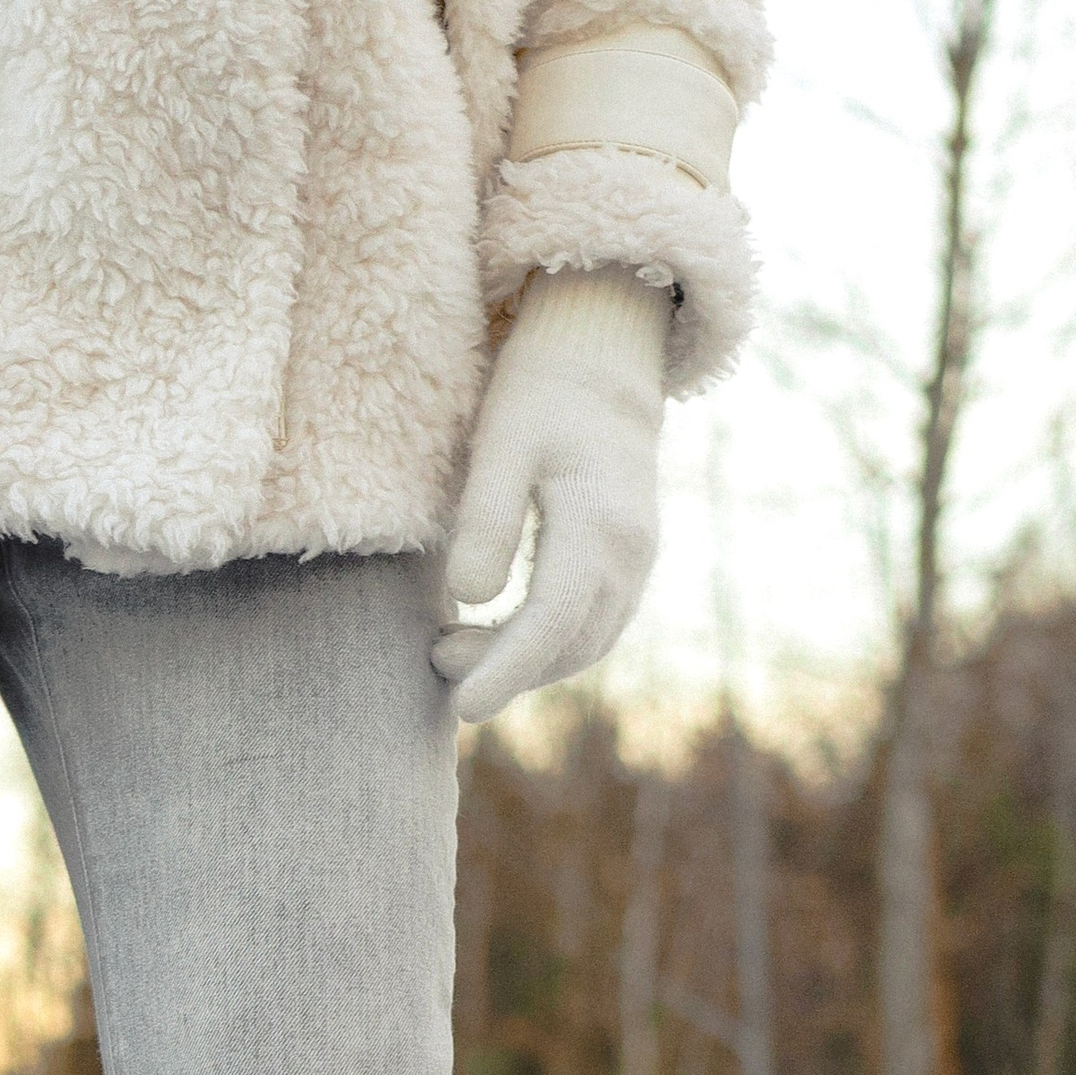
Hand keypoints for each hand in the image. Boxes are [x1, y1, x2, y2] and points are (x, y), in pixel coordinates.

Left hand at [433, 270, 670, 726]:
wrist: (602, 368)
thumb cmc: (539, 400)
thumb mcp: (501, 446)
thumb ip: (486, 520)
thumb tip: (470, 597)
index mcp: (598, 521)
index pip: (552, 619)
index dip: (506, 669)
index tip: (463, 707)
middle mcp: (630, 551)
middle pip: (569, 644)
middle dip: (504, 669)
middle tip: (437, 657)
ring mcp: (638, 561)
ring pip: (585, 644)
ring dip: (525, 664)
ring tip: (457, 650)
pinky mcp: (631, 565)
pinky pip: (594, 627)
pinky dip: (547, 647)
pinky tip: (498, 639)